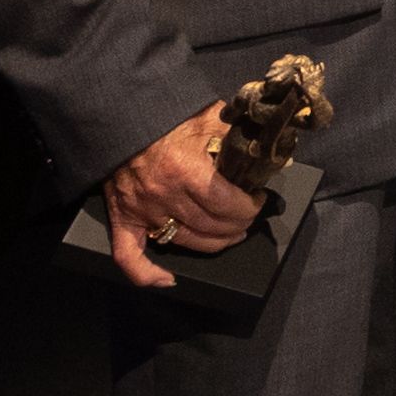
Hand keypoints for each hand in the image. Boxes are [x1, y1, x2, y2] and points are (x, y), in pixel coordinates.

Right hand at [104, 102, 259, 288]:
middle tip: (247, 217)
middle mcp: (164, 196)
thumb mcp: (208, 116)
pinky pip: (130, 257)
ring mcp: (142, 211)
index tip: (258, 200)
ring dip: (214, 243)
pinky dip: (147, 274)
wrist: (122, 117)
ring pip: (186, 242)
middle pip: (211, 227)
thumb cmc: (168, 116)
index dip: (249, 208)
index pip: (227, 205)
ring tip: (231, 235)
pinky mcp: (122, 218)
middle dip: (238, 225)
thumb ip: (240, 132)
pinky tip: (168, 280)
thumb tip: (273, 148)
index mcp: (186, 170)